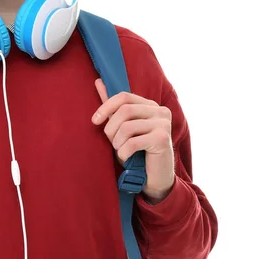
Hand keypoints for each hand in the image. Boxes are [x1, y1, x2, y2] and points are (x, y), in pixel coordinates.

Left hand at [91, 79, 174, 202]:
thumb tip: (98, 81)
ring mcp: (163, 124)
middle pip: (124, 110)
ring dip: (117, 142)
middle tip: (111, 142)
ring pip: (127, 127)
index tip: (95, 121)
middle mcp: (160, 111)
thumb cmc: (137, 151)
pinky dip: (123, 152)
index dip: (106, 107)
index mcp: (150, 105)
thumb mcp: (123, 126)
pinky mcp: (162, 139)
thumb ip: (113, 106)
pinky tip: (126, 158)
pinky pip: (133, 142)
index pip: (124, 96)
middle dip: (111, 128)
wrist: (155, 177)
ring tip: (120, 150)